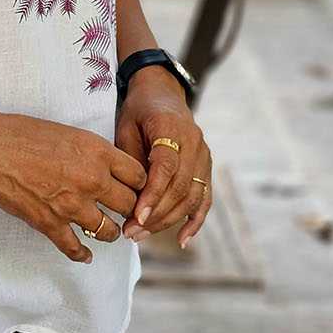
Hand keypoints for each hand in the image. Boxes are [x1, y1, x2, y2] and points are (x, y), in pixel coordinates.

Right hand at [0, 109, 148, 263]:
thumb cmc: (24, 133)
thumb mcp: (70, 133)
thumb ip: (94, 153)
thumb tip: (108, 169)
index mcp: (98, 152)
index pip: (139, 176)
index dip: (140, 184)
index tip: (135, 189)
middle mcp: (91, 179)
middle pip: (129, 205)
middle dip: (129, 209)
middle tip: (126, 212)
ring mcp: (71, 205)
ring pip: (108, 231)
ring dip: (111, 233)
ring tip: (108, 231)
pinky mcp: (50, 223)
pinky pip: (75, 247)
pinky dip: (82, 254)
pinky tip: (85, 255)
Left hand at [113, 72, 212, 247]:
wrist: (163, 92)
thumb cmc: (139, 110)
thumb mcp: (126, 126)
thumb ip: (130, 159)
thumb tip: (127, 198)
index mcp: (171, 128)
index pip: (166, 167)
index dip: (152, 194)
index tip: (136, 216)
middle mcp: (194, 142)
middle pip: (180, 187)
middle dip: (155, 214)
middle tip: (131, 232)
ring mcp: (204, 155)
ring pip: (192, 197)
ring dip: (168, 221)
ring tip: (141, 235)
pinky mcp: (206, 166)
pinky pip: (204, 198)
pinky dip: (195, 221)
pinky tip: (182, 240)